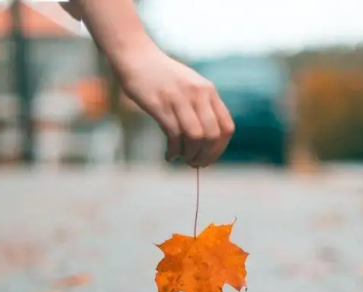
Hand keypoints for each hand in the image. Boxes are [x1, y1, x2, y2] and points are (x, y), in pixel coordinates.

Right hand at [115, 46, 234, 167]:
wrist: (136, 57)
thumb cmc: (162, 77)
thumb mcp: (190, 86)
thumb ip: (201, 106)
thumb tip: (208, 140)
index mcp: (209, 91)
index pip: (227, 127)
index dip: (220, 148)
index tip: (208, 157)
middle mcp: (198, 94)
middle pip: (213, 135)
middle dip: (205, 156)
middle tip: (194, 163)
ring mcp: (179, 98)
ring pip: (196, 137)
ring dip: (190, 155)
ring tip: (182, 158)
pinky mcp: (160, 104)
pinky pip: (174, 135)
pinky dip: (174, 151)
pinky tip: (169, 155)